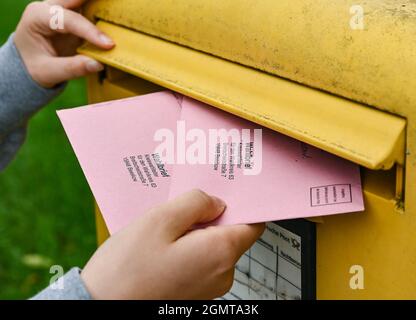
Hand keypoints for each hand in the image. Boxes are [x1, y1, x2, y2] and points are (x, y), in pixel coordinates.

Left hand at [14, 0, 113, 87]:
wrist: (29, 66)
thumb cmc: (35, 68)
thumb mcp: (49, 73)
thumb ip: (73, 68)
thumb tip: (99, 64)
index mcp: (37, 16)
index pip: (68, 19)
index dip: (90, 31)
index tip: (109, 45)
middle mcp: (49, 7)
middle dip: (95, 0)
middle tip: (118, 4)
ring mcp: (63, 9)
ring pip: (84, 0)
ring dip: (101, 4)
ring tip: (120, 8)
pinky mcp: (75, 16)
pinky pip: (91, 9)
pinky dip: (103, 10)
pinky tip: (117, 13)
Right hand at [81, 189, 264, 299]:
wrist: (101, 307)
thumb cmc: (126, 271)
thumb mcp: (159, 220)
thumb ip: (195, 203)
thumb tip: (216, 202)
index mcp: (219, 253)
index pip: (252, 223)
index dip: (241, 203)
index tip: (225, 190)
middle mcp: (221, 274)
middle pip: (230, 233)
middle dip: (209, 216)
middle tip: (181, 205)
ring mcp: (208, 287)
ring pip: (211, 246)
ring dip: (194, 232)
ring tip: (165, 227)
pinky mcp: (193, 292)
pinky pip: (198, 261)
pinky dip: (186, 248)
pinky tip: (161, 245)